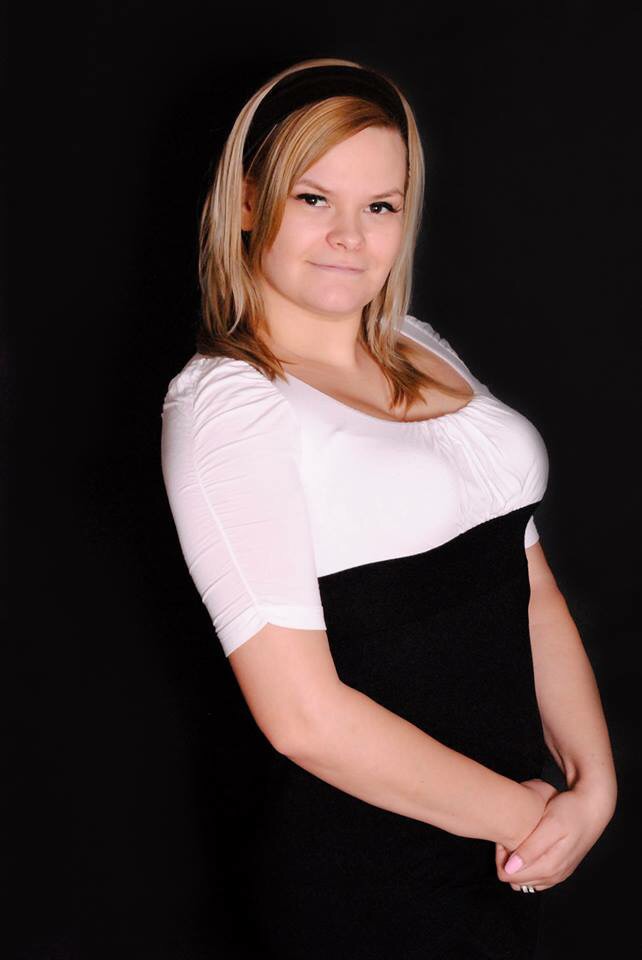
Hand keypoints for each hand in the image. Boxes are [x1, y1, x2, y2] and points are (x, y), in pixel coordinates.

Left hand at [495, 778, 614, 890]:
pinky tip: (524, 849)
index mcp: (551, 866)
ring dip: (516, 866)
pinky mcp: (561, 867)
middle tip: (504, 841)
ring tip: (513, 843)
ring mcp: (559, 873)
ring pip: (527, 880)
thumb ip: (531, 848)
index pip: (513, 877)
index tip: (499, 843)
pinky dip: (527, 866)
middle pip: (518, 881)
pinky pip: (537, 876)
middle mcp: (555, 875)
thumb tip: (510, 869)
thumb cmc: (571, 811)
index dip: (501, 861)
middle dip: (506, 864)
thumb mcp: (550, 825)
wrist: (593, 808)